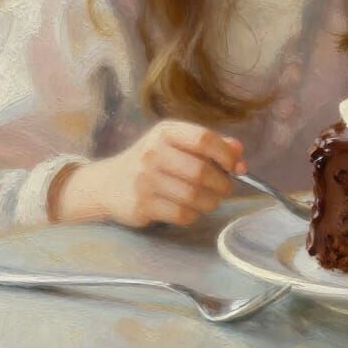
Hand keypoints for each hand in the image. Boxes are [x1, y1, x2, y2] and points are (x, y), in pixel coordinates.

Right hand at [51, 122, 243, 227]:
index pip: (203, 139)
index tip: (237, 167)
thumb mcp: (177, 144)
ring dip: (211, 201)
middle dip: (222, 184)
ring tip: (211, 199)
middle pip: (201, 171)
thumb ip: (210, 145)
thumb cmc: (152, 161)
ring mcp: (144, 181)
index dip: (227, 155)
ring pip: (193, 196)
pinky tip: (192, 209)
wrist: (107, 184)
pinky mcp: (141, 206)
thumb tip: (239, 154)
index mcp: (165, 132)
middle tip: (225, 188)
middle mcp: (152, 153)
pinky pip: (181, 214)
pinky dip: (194, 214)